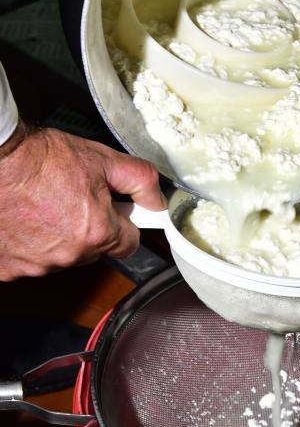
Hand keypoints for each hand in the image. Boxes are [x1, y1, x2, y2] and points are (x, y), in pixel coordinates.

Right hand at [0, 123, 164, 279]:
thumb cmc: (42, 158)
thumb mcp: (103, 159)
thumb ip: (141, 181)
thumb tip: (157, 201)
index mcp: (96, 233)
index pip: (129, 243)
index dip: (125, 223)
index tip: (116, 209)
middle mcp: (68, 256)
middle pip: (95, 250)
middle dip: (90, 227)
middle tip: (74, 197)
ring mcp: (36, 265)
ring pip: (62, 256)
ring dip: (59, 236)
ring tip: (44, 204)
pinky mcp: (9, 268)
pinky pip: (30, 261)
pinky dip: (30, 244)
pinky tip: (25, 219)